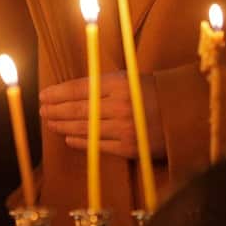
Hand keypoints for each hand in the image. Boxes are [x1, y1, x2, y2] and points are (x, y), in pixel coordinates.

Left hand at [40, 71, 164, 159]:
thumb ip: (102, 84)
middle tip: (41, 111)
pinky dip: (81, 141)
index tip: (43, 95)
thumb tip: (72, 91)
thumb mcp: (128, 78)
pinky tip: (68, 138)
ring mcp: (123, 128)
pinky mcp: (129, 147)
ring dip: (63, 125)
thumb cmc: (153, 91)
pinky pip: (98, 145)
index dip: (57, 93)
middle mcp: (118, 106)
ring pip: (84, 128)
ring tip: (49, 123)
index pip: (78, 89)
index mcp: (117, 84)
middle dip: (55, 110)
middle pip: (77, 109)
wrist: (184, 112)